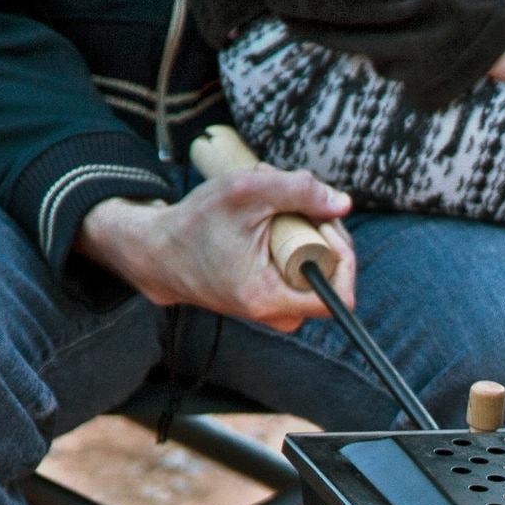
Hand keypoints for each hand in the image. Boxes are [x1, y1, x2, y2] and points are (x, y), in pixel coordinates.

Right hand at [78, 169, 359, 331]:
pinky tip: (269, 219)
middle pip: (332, 273)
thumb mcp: (245, 191)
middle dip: (320, 229)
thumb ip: (300, 190)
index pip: (339, 295)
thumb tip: (343, 204)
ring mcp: (276, 308)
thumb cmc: (195, 224)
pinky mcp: (272, 297)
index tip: (324, 223)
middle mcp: (277, 313)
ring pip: (318, 267)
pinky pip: (302, 267)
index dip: (343, 254)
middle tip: (291, 203)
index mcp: (270, 299)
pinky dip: (294, 238)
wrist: (161, 252)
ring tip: (272, 208)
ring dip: (305, 229)